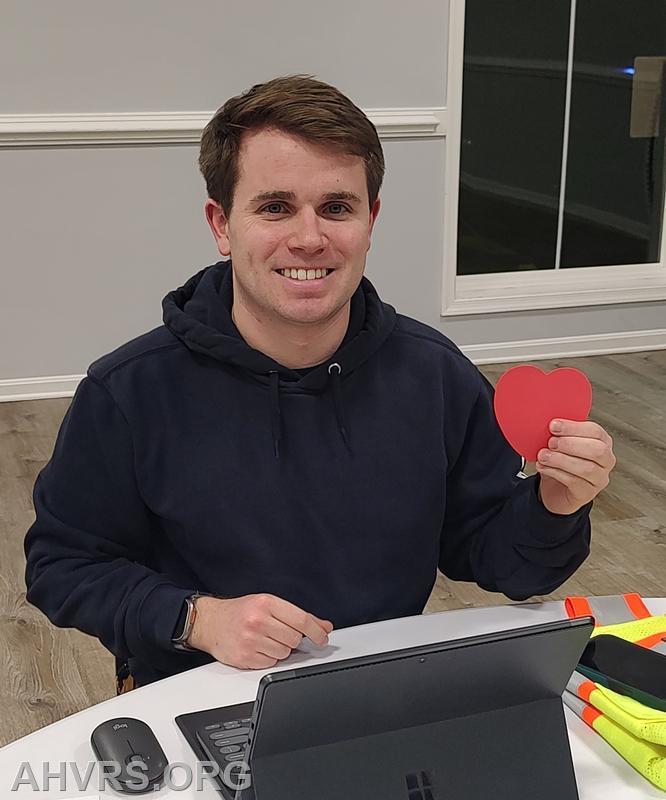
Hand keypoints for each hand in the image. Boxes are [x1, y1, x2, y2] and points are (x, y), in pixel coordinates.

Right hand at [187, 593, 333, 669]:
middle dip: (292, 639)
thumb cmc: (240, 611)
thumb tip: (324, 626)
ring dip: (280, 649)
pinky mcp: (245, 657)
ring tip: (265, 639)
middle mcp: (258, 620)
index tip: (323, 637)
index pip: (301, 620)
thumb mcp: (268, 604)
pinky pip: (270, 663)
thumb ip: (297, 615)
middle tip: (279, 632)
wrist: (210, 622)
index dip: (317, 631)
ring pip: (284, 653)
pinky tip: (258, 648)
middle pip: (294, 639)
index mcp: (267, 603)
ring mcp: (251, 640)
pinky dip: (269, 658)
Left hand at [535, 419, 615, 514]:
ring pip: (586, 468)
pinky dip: (555, 472)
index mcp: (602, 442)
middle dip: (571, 444)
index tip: (554, 426)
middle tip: (551, 442)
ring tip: (543, 456)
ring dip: (561, 460)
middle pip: (597, 450)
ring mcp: (599, 479)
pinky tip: (544, 467)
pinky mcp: (588, 493)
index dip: (574, 428)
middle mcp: (606, 460)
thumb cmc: (562, 464)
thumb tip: (548, 425)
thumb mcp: (562, 445)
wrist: (556, 490)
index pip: (595, 431)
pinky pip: (574, 482)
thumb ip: (560, 434)